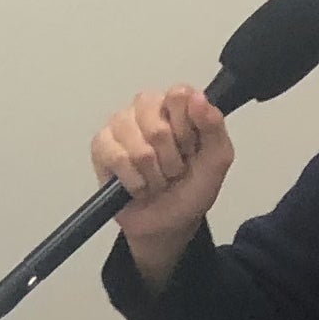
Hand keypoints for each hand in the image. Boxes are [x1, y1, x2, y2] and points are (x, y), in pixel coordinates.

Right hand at [91, 83, 236, 266]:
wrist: (168, 224)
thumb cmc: (191, 189)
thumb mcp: (217, 159)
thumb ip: (214, 125)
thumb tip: (197, 98)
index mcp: (176, 104)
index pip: (179, 95)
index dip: (187, 129)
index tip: (191, 148)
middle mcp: (146, 108)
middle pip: (158, 125)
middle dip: (171, 158)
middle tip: (174, 169)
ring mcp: (120, 125)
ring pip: (138, 146)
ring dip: (153, 174)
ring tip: (157, 179)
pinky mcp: (101, 146)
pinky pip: (117, 158)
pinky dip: (135, 181)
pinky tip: (139, 186)